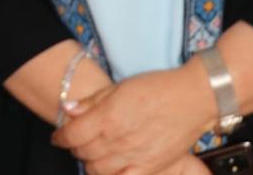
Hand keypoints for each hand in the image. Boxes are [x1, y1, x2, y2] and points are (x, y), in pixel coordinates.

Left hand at [53, 63, 214, 174]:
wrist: (194, 98)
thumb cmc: (158, 87)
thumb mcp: (120, 86)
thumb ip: (92, 101)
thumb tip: (67, 109)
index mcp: (107, 117)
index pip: (72, 134)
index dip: (60, 136)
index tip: (58, 136)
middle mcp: (117, 140)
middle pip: (83, 153)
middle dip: (75, 148)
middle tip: (76, 142)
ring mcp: (134, 157)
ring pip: (98, 170)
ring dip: (90, 163)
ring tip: (92, 155)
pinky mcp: (151, 168)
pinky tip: (111, 170)